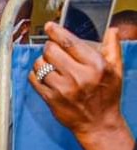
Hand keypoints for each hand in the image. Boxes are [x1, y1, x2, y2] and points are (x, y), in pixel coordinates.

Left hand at [30, 21, 126, 142]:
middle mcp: (78, 76)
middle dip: (50, 47)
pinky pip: (33, 80)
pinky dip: (35, 75)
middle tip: (53, 51)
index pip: (70, 42)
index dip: (56, 32)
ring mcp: (62, 88)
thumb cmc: (107, 96)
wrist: (98, 123)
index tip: (49, 26)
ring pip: (40, 64)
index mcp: (95, 65)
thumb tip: (112, 30)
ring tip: (50, 65)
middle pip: (51, 50)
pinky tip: (43, 76)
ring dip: (42, 62)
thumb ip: (112, 48)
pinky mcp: (50, 99)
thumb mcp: (116, 71)